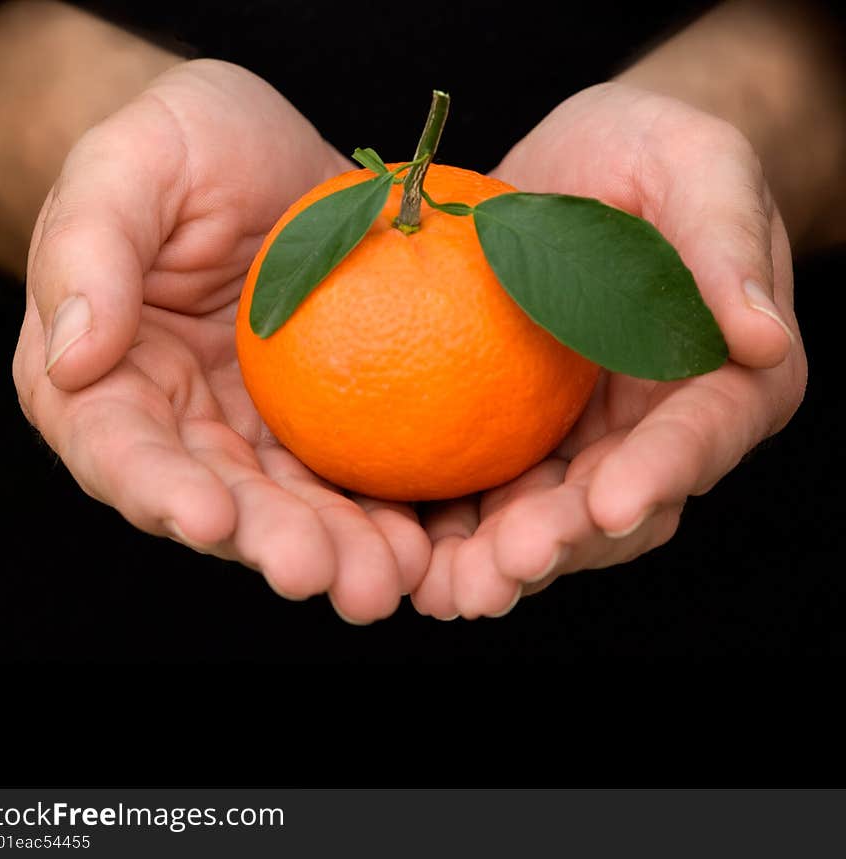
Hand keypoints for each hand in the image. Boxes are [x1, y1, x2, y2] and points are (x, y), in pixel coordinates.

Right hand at [14, 60, 429, 622]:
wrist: (266, 152)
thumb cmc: (184, 144)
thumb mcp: (130, 163)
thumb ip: (88, 248)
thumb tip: (72, 357)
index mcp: (105, 375)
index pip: (116, 447)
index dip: (156, 489)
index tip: (207, 517)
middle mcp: (178, 421)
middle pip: (217, 499)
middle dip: (268, 543)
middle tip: (325, 576)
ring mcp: (254, 428)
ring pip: (289, 503)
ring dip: (336, 547)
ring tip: (385, 577)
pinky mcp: (325, 419)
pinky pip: (349, 472)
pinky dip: (382, 509)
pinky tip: (422, 537)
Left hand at [410, 82, 807, 618]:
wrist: (577, 170)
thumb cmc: (647, 155)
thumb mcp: (694, 164)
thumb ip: (726, 241)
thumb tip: (763, 336)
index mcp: (723, 376)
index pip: (702, 434)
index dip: (662, 473)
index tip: (611, 503)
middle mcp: (657, 428)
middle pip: (619, 506)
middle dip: (565, 543)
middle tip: (507, 568)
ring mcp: (585, 442)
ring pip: (551, 519)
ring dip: (501, 560)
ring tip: (447, 589)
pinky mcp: (518, 437)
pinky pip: (490, 491)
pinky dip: (453, 528)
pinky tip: (410, 549)